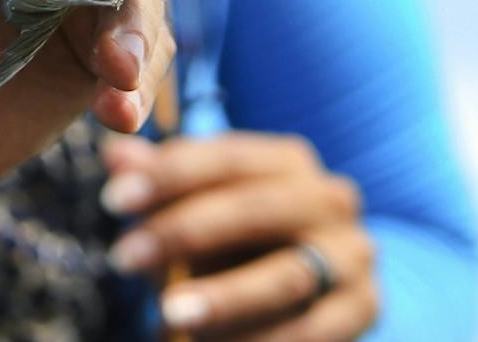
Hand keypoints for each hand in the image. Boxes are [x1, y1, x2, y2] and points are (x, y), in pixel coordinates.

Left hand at [102, 132, 377, 340]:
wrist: (307, 292)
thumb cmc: (235, 240)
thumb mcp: (196, 207)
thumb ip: (159, 180)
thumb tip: (115, 155)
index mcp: (289, 161)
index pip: (226, 157)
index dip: (168, 175)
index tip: (113, 201)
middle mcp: (330, 199)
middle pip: (255, 209)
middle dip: (185, 232)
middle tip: (123, 258)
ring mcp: (352, 256)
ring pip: (286, 275)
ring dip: (224, 297)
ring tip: (168, 313)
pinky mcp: (364, 309)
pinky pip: (312, 330)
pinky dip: (262, 341)